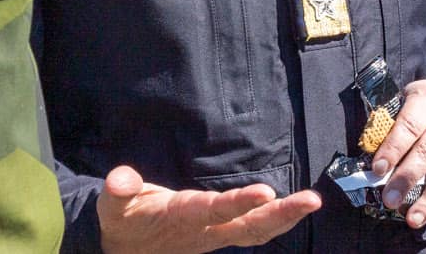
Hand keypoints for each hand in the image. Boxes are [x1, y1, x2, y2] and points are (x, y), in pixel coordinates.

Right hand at [95, 164, 320, 252]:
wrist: (121, 249)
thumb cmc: (123, 218)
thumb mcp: (113, 205)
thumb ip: (118, 190)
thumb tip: (120, 179)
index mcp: (179, 217)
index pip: (213, 210)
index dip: (238, 203)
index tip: (266, 192)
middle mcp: (203, 230)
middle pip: (247, 227)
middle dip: (280, 214)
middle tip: (312, 200)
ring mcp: (213, 236)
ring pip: (254, 231)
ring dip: (284, 218)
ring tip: (312, 202)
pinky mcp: (218, 235)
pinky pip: (251, 231)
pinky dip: (275, 222)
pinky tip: (295, 211)